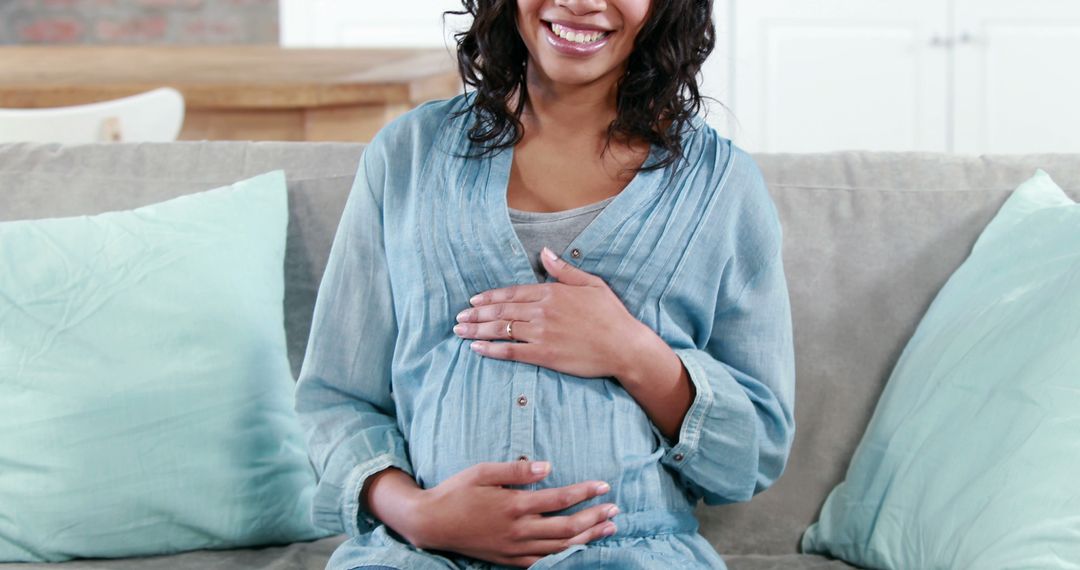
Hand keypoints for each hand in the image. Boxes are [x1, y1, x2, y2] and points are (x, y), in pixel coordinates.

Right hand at [408, 460, 618, 567]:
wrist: (431, 523)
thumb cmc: (456, 492)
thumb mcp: (482, 472)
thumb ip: (515, 469)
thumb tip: (547, 466)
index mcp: (514, 505)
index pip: (559, 499)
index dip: (584, 492)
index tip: (603, 486)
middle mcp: (518, 530)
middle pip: (566, 527)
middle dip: (594, 518)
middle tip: (614, 509)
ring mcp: (514, 548)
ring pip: (559, 547)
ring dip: (587, 538)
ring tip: (608, 529)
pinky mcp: (508, 560)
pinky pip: (542, 562)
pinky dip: (564, 557)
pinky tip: (578, 551)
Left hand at [454, 246, 650, 378]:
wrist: (625, 346)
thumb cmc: (611, 315)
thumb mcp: (591, 284)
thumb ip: (564, 269)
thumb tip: (544, 252)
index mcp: (552, 292)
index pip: (512, 293)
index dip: (490, 297)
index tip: (474, 300)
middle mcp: (542, 311)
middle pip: (501, 311)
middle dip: (476, 313)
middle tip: (459, 317)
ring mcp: (542, 333)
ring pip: (501, 329)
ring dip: (477, 329)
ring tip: (460, 330)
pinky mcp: (544, 354)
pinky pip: (511, 351)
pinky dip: (491, 349)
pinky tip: (476, 348)